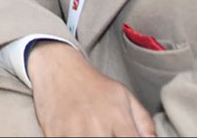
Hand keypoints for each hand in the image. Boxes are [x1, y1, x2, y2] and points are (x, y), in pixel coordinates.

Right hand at [28, 41, 153, 136]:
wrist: (57, 66)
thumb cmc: (93, 84)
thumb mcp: (124, 96)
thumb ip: (144, 122)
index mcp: (117, 118)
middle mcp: (95, 126)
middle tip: (107, 133)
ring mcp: (72, 131)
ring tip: (91, 133)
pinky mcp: (53, 132)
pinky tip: (75, 132)